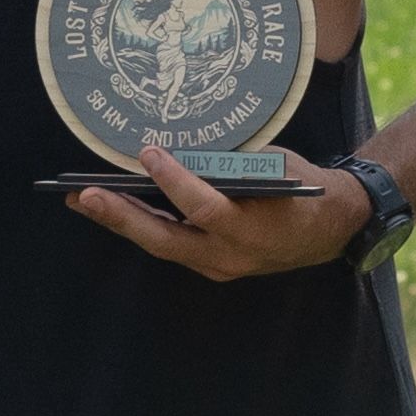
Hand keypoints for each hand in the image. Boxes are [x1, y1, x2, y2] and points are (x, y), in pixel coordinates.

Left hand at [65, 148, 368, 276]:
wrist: (331, 228)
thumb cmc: (302, 188)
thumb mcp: (274, 167)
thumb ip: (231, 165)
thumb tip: (182, 150)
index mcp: (253, 228)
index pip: (205, 207)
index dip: (175, 180)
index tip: (149, 153)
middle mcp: (230, 255)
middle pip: (166, 239)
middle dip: (122, 217)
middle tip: (86, 196)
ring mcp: (218, 266)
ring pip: (161, 246)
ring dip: (121, 223)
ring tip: (84, 201)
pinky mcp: (210, 266)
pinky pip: (170, 245)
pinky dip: (142, 226)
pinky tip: (113, 209)